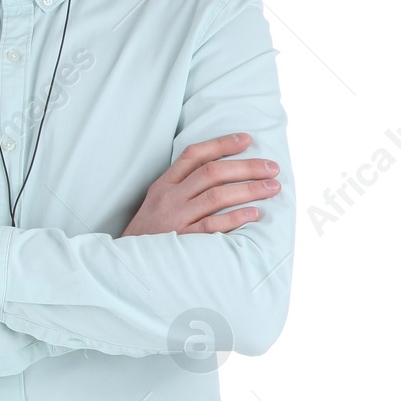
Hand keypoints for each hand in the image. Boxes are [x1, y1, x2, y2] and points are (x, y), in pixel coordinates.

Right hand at [122, 133, 280, 236]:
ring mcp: (176, 218)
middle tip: (272, 168)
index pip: (194, 155)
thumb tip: (219, 171)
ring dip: (249, 190)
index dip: (221, 144)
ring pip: (216, 196)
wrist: (129, 260)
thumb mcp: (157, 201)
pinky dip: (235, 217)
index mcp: (164, 185)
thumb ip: (181, 186)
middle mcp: (170, 197)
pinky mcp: (183, 239)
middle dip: (246, 167)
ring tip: (272, 188)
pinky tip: (254, 213)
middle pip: (211, 173)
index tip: (246, 139)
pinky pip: (212, 225)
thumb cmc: (149, 230)